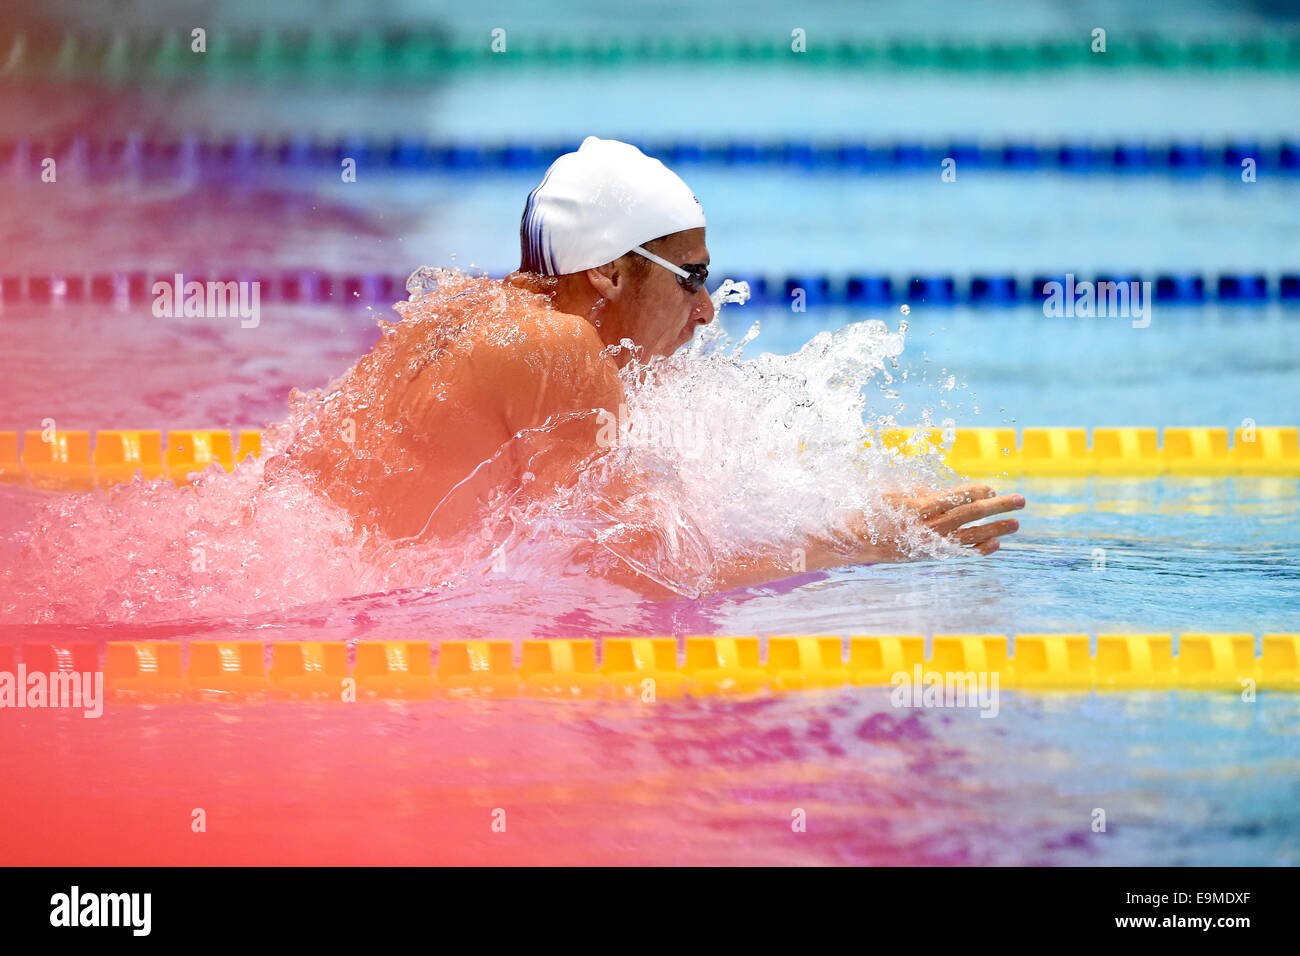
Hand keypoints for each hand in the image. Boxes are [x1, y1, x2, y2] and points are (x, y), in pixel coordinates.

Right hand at [882, 483, 1024, 555]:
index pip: (954, 498)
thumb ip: (923, 492)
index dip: (974, 492)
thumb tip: (951, 492)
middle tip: (1020, 501)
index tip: (990, 488)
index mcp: (917, 507)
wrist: (855, 543)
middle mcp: (926, 527)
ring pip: (969, 535)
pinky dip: (978, 549)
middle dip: (996, 506)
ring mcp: (930, 543)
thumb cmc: (873, 512)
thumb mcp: (894, 494)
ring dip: (995, 529)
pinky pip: (959, 553)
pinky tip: (996, 545)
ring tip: (1016, 523)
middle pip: (968, 514)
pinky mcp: (930, 554)